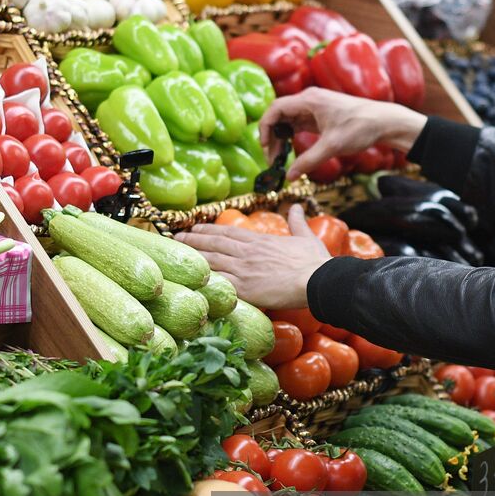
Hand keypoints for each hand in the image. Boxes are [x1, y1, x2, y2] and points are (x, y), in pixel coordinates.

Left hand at [175, 204, 330, 309]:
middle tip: (176, 238)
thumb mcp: (306, 237)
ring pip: (211, 260)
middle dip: (193, 240)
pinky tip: (189, 278)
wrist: (317, 280)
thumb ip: (298, 222)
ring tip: (177, 253)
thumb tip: (297, 207)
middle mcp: (247, 252)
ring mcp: (244, 270)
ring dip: (192, 256)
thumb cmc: (314, 262)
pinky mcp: (245, 289)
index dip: (209, 229)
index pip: (228, 232)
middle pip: (214, 244)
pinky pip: (218, 282)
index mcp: (260, 240)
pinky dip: (203, 279)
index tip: (196, 227)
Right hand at [260, 87, 427, 179]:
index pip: (275, 109)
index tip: (264, 147)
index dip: (264, 127)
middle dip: (271, 136)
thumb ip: (308, 161)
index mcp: (309, 100)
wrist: (384, 122)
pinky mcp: (320, 116)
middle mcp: (309, 100)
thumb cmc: (360, 127)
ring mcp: (314, 107)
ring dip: (280, 138)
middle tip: (271, 159)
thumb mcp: (332, 146)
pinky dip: (291, 137)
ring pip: (287, 121)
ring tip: (279, 158)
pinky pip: (298, 124)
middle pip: (279, 115)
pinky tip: (291, 151)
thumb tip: (289, 177)